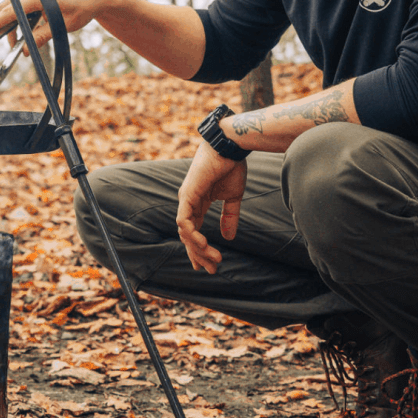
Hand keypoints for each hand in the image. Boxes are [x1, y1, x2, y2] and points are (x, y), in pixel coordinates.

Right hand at [0, 0, 106, 53]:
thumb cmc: (81, 10)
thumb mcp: (62, 27)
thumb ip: (41, 37)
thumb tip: (24, 51)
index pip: (8, 11)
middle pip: (5, 8)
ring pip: (10, 6)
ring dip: (10, 25)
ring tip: (15, 44)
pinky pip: (19, 4)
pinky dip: (18, 18)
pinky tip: (23, 32)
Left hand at [176, 141, 246, 273]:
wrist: (230, 148)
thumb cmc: (231, 166)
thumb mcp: (233, 197)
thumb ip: (229, 216)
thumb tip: (229, 237)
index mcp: (198, 202)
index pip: (193, 231)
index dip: (199, 250)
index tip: (209, 266)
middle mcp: (188, 202)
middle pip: (188, 236)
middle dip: (199, 255)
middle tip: (212, 269)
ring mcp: (186, 198)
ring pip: (185, 232)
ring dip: (198, 249)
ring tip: (214, 259)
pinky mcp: (187, 194)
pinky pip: (184, 221)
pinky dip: (192, 235)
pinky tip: (203, 244)